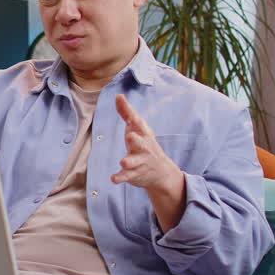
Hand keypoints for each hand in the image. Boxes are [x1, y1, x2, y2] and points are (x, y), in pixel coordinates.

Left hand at [111, 94, 185, 230]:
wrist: (160, 171)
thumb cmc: (143, 144)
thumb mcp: (137, 128)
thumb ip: (127, 113)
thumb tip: (118, 96)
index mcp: (143, 134)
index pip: (138, 124)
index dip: (132, 116)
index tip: (124, 106)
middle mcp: (143, 147)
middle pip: (140, 143)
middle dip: (136, 140)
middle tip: (130, 136)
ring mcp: (139, 162)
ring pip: (134, 162)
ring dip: (129, 162)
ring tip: (123, 162)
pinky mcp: (134, 174)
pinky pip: (127, 176)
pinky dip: (121, 177)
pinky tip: (113, 179)